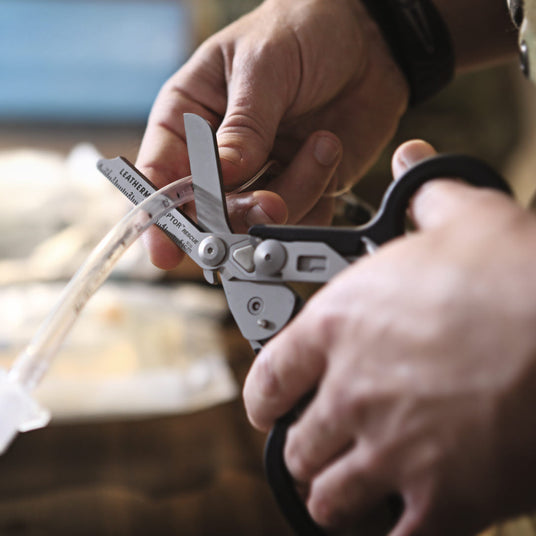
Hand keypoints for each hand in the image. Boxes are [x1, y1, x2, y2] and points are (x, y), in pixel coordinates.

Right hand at [137, 0, 408, 267]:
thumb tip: (222, 176)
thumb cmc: (301, 30)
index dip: (158, 216)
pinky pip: (300, 218)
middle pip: (208, 212)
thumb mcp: (263, 65)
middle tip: (271, 203)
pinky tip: (329, 149)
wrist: (368, 39)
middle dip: (239, 215)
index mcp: (190, 117)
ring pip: (257, 221)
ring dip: (294, 193)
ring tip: (320, 143)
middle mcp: (220, 154)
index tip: (166, 248)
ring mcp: (260, 174)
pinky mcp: (299, 186)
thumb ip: (242, 126)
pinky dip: (319, 194)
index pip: (159, 174)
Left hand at [243, 140, 535, 534]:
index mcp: (338, 329)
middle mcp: (351, 391)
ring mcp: (391, 448)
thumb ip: (422, 195)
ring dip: (335, 497)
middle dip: (304, 451)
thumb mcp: (458, 217)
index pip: (268, 381)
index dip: (263, 399)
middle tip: (319, 447)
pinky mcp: (443, 497)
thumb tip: (414, 164)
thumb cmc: (516, 272)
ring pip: (331, 497)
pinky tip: (401, 522)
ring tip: (348, 490)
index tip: (268, 408)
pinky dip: (392, 534)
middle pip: (297, 446)